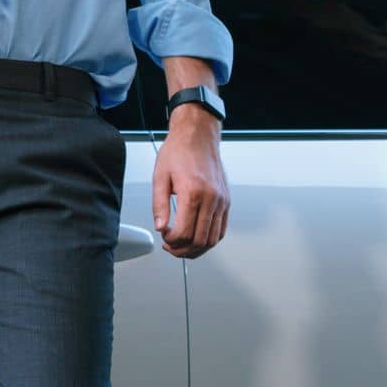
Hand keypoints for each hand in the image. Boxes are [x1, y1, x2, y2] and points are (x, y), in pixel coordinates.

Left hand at [153, 105, 229, 257]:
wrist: (198, 137)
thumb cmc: (178, 153)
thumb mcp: (160, 177)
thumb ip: (159, 205)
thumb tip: (160, 227)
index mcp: (193, 193)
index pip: (184, 232)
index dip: (171, 241)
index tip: (163, 238)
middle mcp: (212, 198)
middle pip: (200, 240)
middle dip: (182, 250)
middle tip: (170, 247)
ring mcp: (222, 201)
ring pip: (213, 239)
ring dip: (196, 249)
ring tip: (181, 246)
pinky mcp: (226, 201)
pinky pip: (221, 229)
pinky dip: (209, 240)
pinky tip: (196, 238)